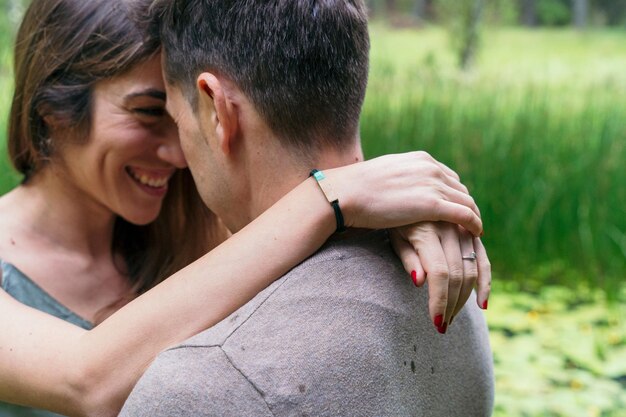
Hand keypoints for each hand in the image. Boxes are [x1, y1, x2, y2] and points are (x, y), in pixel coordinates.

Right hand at [325, 151, 482, 236]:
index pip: (448, 177)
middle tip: (468, 224)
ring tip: (473, 232)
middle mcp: (431, 168)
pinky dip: (474, 224)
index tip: (456, 209)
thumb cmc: (357, 189)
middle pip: (460, 189)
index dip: (455, 194)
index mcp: (420, 160)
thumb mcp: (384, 175)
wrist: (347, 192)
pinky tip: (476, 234)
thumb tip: (398, 187)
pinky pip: (465, 215)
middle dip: (466, 206)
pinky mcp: (433, 205)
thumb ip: (400, 179)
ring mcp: (433, 185)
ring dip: (473, 217)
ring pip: (467, 202)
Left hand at [389, 222, 490, 332]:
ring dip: (465, 298)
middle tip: (442, 325)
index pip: (439, 273)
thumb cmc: (394, 220)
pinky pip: (482, 259)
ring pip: (471, 269)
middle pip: (457, 274)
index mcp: (426, 231)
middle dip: (451, 304)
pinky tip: (482, 303)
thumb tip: (419, 282)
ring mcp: (462, 229)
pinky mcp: (470, 232)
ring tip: (452, 316)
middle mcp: (448, 228)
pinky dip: (485, 281)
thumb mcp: (394, 237)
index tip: (436, 322)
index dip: (440, 299)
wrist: (404, 192)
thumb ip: (408, 258)